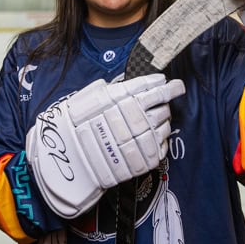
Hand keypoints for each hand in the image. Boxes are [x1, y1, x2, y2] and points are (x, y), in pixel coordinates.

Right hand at [25, 74, 185, 218]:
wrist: (71, 159)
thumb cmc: (78, 125)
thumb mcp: (93, 98)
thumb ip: (118, 90)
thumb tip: (140, 84)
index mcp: (125, 99)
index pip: (155, 89)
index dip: (167, 86)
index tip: (173, 84)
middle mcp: (137, 118)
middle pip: (163, 106)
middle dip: (163, 103)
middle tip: (154, 105)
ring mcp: (143, 140)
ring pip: (165, 125)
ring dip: (161, 121)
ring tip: (146, 124)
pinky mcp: (145, 159)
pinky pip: (162, 144)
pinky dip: (159, 139)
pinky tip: (147, 138)